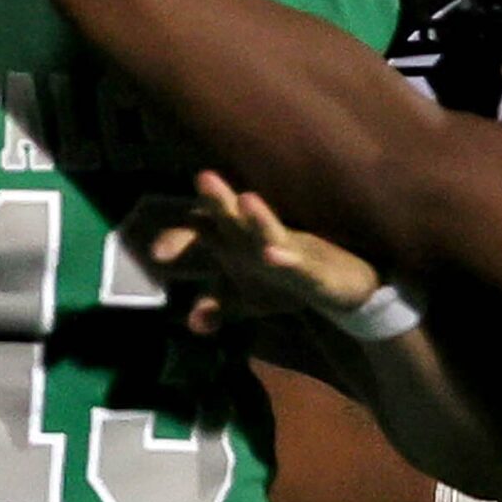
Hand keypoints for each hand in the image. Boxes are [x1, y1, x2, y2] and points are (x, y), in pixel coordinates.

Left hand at [148, 170, 380, 335]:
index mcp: (242, 245)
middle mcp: (263, 241)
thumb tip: (192, 323)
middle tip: (204, 178)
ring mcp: (292, 252)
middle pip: (238, 221)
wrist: (343, 288)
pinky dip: (289, 259)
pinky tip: (274, 254)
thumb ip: (217, 305)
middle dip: (220, 202)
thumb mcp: (248, 297)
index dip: (182, 239)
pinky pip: (301, 264)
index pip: (208, 233)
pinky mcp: (316, 271)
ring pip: (273, 233)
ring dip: (260, 218)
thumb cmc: (287, 280)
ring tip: (245, 199)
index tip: (157, 254)